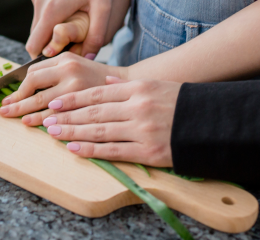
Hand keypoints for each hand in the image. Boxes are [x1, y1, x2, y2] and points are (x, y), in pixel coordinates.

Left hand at [0, 52, 126, 123]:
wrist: (127, 87)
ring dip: (27, 113)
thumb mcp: (77, 67)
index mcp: (65, 59)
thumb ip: (56, 74)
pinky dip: (43, 121)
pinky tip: (37, 126)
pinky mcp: (84, 102)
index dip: (20, 88)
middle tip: (5, 110)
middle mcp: (69, 69)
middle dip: (17, 100)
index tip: (11, 98)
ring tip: (19, 120)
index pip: (33, 73)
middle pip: (33, 85)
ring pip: (43, 102)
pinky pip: (57, 114)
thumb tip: (24, 88)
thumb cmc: (97, 80)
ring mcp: (76, 86)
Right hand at [27, 0, 130, 57]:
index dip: (44, 58)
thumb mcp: (105, 10)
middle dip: (49, 46)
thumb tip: (88, 58)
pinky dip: (51, 22)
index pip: (34, 46)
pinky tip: (70, 17)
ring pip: (37, 27)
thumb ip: (96, 36)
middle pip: (34, 38)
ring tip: (74, 30)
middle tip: (72, 46)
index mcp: (52, 10)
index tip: (62, 60)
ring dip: (50, 34)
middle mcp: (40, 2)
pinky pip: (41, 16)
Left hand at [42, 77, 181, 166]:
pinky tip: (74, 148)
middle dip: (68, 117)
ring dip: (73, 132)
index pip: (98, 93)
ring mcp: (142, 130)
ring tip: (54, 134)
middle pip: (94, 112)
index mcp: (139, 89)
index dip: (74, 99)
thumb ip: (129, 86)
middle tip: (48, 120)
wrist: (212, 125)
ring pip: (99, 130)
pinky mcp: (148, 151)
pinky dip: (91, 150)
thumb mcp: (157, 87)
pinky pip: (113, 151)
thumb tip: (106, 83)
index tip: (56, 103)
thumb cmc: (181, 105)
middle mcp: (138, 107)